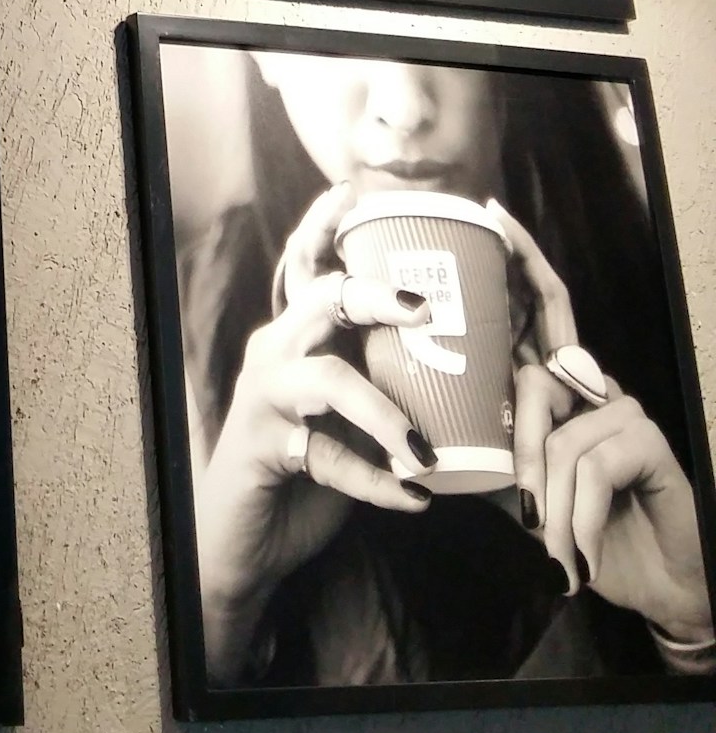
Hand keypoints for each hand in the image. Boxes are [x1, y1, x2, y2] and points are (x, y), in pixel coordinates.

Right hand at [195, 181, 437, 683]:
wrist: (250, 539)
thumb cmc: (310, 467)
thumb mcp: (352, 415)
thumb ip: (389, 383)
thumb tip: (482, 367)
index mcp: (297, 335)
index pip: (309, 266)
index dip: (326, 226)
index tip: (354, 193)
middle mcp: (276, 352)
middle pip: (322, 300)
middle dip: (374, 295)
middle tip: (424, 308)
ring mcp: (266, 398)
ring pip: (327, 379)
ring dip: (384, 412)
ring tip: (425, 449)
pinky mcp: (265, 449)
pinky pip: (328, 458)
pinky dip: (379, 481)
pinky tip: (415, 499)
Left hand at [493, 202, 712, 648]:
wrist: (653, 589)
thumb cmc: (580, 536)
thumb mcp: (521, 493)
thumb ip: (487, 457)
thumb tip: (423, 442)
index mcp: (560, 388)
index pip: (539, 312)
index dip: (520, 261)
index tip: (492, 216)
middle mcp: (592, 389)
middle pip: (540, 370)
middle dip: (518, 433)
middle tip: (518, 494)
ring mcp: (623, 411)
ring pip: (555, 431)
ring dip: (545, 499)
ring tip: (549, 546)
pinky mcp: (648, 442)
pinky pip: (590, 463)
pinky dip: (575, 512)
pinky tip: (579, 550)